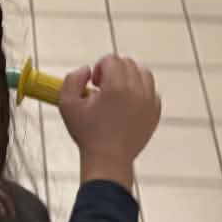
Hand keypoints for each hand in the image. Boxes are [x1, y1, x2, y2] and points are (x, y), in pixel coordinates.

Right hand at [59, 56, 159, 189]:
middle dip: (114, 70)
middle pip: (128, 64)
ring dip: (129, 77)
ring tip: (117, 93)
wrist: (108, 161)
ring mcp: (149, 102)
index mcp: (116, 87)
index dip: (100, 67)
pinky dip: (141, 91)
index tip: (94, 83)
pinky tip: (127, 104)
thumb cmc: (88, 135)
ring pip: (143, 74)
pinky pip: (151, 91)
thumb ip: (72, 79)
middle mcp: (136, 91)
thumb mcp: (67, 104)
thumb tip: (86, 70)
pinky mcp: (155, 113)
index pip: (112, 59)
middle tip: (102, 88)